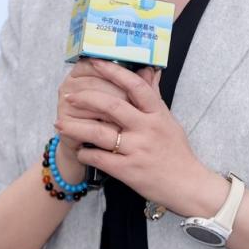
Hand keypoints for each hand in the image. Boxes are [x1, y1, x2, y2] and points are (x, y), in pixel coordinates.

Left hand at [55, 57, 216, 217]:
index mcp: (157, 113)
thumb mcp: (169, 120)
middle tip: (68, 97)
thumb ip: (154, 96)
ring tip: (60, 124)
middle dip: (85, 99)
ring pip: (98, 133)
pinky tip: (79, 150)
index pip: (134, 85)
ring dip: (75, 127)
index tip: (94, 62)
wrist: (188, 185)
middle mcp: (146, 128)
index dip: (112, 72)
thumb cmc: (177, 152)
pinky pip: (98, 158)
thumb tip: (149, 70)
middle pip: (111, 106)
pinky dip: (84, 152)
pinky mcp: (128, 170)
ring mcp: (137, 150)